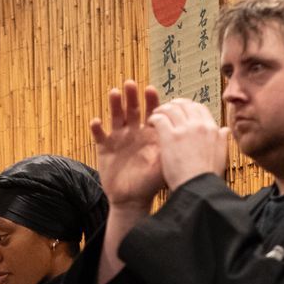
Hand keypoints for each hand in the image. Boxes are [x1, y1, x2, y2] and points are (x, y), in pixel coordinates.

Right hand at [90, 80, 165, 207]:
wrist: (132, 200)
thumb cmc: (151, 182)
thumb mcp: (165, 162)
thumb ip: (173, 146)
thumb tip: (187, 131)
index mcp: (149, 133)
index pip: (151, 112)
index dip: (151, 100)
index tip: (151, 89)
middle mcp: (133, 132)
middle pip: (132, 109)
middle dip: (132, 96)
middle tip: (131, 83)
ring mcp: (118, 139)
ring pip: (115, 117)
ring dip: (114, 104)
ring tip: (114, 92)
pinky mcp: (104, 148)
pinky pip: (99, 135)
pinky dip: (97, 128)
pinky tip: (96, 122)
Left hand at [149, 98, 229, 188]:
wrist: (199, 188)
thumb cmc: (208, 177)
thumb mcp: (221, 155)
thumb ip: (222, 139)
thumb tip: (225, 129)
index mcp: (212, 129)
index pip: (199, 108)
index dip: (188, 107)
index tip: (181, 111)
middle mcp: (199, 125)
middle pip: (184, 105)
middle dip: (173, 105)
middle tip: (166, 110)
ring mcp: (185, 130)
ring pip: (171, 109)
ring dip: (162, 110)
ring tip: (156, 116)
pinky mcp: (170, 137)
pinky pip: (160, 118)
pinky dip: (154, 118)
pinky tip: (151, 123)